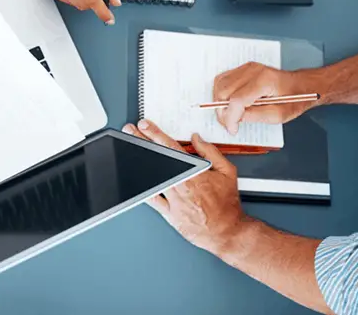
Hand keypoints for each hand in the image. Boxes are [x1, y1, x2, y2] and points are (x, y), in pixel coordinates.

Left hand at [122, 119, 245, 255]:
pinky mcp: (169, 214)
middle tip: (130, 131)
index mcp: (195, 173)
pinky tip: (134, 178)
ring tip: (130, 149)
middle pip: (158, 159)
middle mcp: (182, 185)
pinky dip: (143, 188)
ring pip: (153, 176)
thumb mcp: (227, 172)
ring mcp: (174, 200)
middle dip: (141, 142)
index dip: (155, 134)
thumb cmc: (227, 205)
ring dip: (140, 160)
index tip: (145, 125)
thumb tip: (196, 138)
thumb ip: (211, 152)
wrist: (227, 232)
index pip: (171, 148)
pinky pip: (152, 199)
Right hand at [212, 62, 317, 134]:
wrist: (301, 84)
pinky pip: (222, 81)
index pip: (236, 100)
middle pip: (224, 92)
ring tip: (231, 115)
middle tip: (231, 124)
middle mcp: (252, 70)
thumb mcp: (280, 115)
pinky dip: (221, 94)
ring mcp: (246, 68)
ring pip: (219, 86)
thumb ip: (256, 116)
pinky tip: (229, 104)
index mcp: (264, 80)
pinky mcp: (242, 69)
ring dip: (220, 103)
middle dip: (224, 112)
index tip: (232, 129)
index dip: (230, 117)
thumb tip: (236, 118)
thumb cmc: (294, 99)